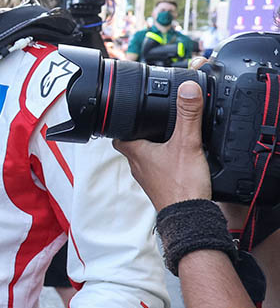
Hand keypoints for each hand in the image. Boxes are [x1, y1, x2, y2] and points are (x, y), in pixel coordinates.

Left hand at [113, 80, 209, 209]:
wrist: (190, 218)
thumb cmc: (182, 186)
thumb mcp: (187, 143)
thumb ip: (188, 115)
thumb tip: (187, 89)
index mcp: (136, 152)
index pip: (117, 134)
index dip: (120, 122)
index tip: (128, 112)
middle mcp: (138, 166)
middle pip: (131, 145)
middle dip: (139, 133)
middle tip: (151, 123)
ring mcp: (149, 179)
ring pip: (145, 158)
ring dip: (153, 148)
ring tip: (167, 137)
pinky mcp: (161, 188)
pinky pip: (159, 170)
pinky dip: (166, 162)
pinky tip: (180, 160)